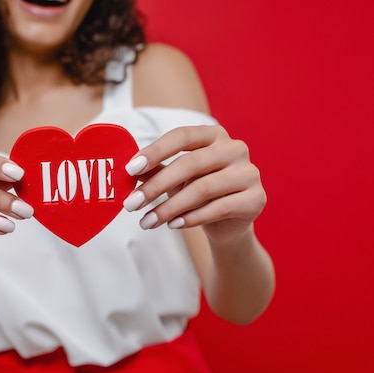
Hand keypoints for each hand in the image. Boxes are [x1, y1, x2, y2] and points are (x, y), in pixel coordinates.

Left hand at [122, 125, 266, 244]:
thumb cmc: (198, 192)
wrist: (228, 222)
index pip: (182, 136)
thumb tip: (128, 171)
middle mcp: (235, 148)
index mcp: (213, 135)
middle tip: (132, 204)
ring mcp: (249, 172)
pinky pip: (219, 208)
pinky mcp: (256, 198)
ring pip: (203, 188)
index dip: (155, 151)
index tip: (130, 169)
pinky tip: (173, 225)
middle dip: (156, 186)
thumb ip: (155, 171)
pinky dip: (192, 218)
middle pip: (190, 164)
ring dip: (170, 207)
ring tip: (147, 221)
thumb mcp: (174, 180)